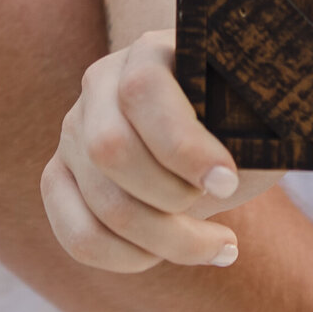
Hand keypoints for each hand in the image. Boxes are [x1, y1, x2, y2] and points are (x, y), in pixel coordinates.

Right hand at [41, 30, 277, 270]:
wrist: (221, 136)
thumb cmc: (244, 121)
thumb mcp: (252, 115)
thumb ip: (241, 126)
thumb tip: (229, 169)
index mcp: (149, 51)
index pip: (143, 91)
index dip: (184, 144)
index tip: (227, 180)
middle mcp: (98, 84)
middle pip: (111, 150)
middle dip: (172, 196)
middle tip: (222, 200)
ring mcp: (73, 131)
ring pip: (100, 205)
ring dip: (164, 240)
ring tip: (217, 244)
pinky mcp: (61, 178)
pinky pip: (78, 236)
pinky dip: (128, 259)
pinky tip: (170, 256)